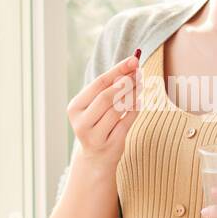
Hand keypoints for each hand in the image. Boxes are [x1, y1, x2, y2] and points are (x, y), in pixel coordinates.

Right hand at [68, 53, 139, 170]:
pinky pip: (126, 122)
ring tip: (141, 85)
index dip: (118, 70)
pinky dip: (134, 110)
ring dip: (132, 95)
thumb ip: (110, 87)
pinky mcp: (109, 145)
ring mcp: (94, 136)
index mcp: (75, 107)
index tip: (134, 60)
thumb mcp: (97, 105)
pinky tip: (139, 101)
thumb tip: (132, 66)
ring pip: (117, 109)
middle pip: (106, 97)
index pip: (98, 84)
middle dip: (126, 82)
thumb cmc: (98, 123)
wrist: (95, 157)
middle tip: (140, 73)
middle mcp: (81, 122)